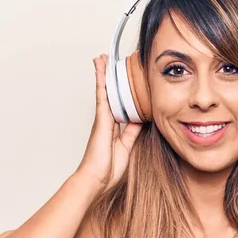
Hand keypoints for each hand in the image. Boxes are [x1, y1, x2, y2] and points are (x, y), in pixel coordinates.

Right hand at [74, 54, 141, 193]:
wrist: (97, 178)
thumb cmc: (109, 169)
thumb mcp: (127, 147)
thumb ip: (132, 133)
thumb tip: (140, 119)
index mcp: (116, 128)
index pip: (122, 105)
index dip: (125, 93)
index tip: (127, 82)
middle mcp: (108, 120)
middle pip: (111, 94)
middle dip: (111, 79)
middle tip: (109, 62)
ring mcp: (103, 118)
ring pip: (105, 91)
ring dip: (104, 74)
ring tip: (102, 58)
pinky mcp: (100, 117)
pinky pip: (102, 94)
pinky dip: (101, 80)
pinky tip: (100, 67)